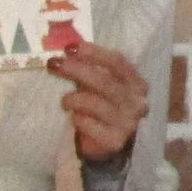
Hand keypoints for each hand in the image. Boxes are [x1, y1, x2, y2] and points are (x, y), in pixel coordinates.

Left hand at [50, 40, 150, 163]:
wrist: (106, 141)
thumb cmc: (101, 105)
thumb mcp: (98, 84)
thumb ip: (88, 68)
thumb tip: (65, 52)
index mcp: (136, 82)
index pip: (117, 62)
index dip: (94, 53)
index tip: (70, 48)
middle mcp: (137, 101)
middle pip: (105, 81)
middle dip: (77, 70)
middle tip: (54, 64)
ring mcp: (128, 122)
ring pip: (95, 103)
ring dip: (74, 99)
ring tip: (65, 101)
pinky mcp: (115, 140)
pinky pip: (89, 124)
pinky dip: (77, 119)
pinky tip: (75, 119)